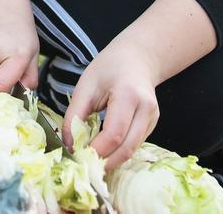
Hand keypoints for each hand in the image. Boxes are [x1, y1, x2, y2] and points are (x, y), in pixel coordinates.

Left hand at [63, 40, 160, 169]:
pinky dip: (119, 151)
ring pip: (132, 150)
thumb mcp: (85, 85)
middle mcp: (146, 108)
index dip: (96, 149)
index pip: (114, 133)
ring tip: (91, 158)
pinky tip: (104, 148)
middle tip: (83, 164)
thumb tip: (69, 143)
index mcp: (128, 94)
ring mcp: (153, 118)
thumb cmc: (108, 68)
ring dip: (112, 159)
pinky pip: (135, 144)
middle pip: (127, 148)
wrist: (136, 58)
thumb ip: (74, 114)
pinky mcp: (153, 124)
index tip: (77, 154)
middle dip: (104, 161)